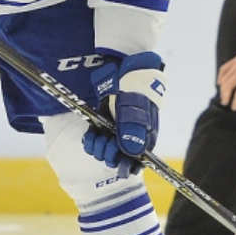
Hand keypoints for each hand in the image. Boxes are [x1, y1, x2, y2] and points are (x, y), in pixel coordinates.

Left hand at [82, 52, 165, 176]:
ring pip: (104, 152)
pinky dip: (90, 142)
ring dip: (99, 149)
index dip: (128, 167)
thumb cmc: (135, 86)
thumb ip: (132, 130)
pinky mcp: (102, 125)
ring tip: (98, 138)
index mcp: (145, 137)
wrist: (123, 67)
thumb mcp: (135, 107)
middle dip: (111, 155)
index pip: (138, 162)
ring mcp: (115, 131)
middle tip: (108, 144)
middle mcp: (130, 137)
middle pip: (119, 159)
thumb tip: (132, 154)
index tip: (120, 165)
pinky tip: (91, 136)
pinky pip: (94, 141)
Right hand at [217, 49, 235, 110]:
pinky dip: (220, 76)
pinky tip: (219, 82)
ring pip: (224, 79)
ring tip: (223, 95)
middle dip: (225, 96)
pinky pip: (223, 69)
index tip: (234, 108)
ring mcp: (235, 66)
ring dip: (222, 88)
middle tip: (225, 102)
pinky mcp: (233, 61)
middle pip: (228, 86)